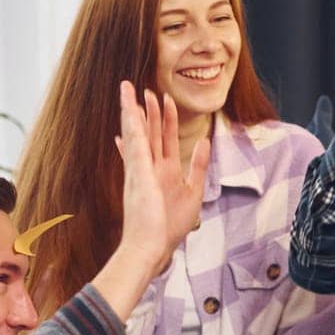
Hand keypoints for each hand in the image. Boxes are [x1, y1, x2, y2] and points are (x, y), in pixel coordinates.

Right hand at [115, 82, 208, 263]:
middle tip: (145, 89)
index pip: (164, 139)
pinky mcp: (135, 171)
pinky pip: (133, 141)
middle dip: (148, 110)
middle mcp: (150, 167)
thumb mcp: (194, 191)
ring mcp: (140, 168)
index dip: (165, 120)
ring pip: (138, 131)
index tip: (164, 101)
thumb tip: (205, 142)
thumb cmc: (170, 226)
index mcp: (164, 171)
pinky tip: (129, 108)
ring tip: (130, 89)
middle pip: (149, 132)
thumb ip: (199, 165)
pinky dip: (130, 124)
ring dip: (134, 110)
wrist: (152, 245)